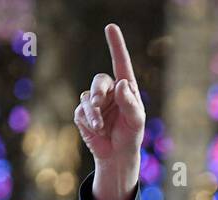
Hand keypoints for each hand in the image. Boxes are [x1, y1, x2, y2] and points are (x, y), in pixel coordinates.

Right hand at [73, 23, 144, 199]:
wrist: (116, 155)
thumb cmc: (131, 136)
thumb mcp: (136, 122)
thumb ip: (130, 104)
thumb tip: (122, 84)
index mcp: (126, 90)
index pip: (121, 64)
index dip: (116, 46)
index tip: (111, 27)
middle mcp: (110, 92)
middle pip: (100, 80)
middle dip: (99, 92)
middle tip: (100, 104)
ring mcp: (95, 102)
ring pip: (88, 97)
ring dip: (95, 113)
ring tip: (101, 126)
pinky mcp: (83, 114)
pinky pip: (81, 111)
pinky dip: (89, 121)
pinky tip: (97, 131)